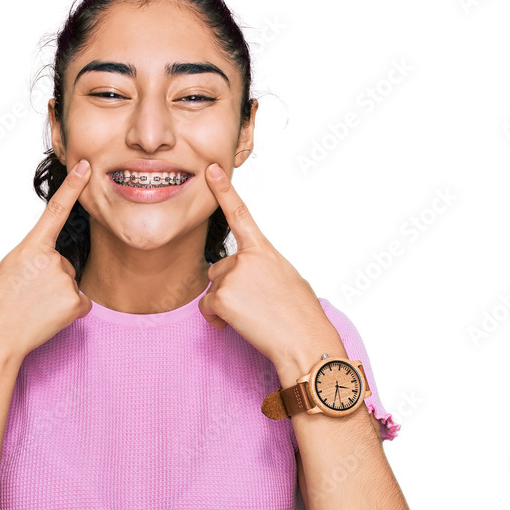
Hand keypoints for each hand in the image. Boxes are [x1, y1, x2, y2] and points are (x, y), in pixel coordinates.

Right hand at [0, 160, 92, 357]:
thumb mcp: (11, 270)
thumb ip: (37, 261)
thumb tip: (63, 274)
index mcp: (30, 247)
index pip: (56, 210)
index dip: (72, 187)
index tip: (85, 166)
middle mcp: (50, 259)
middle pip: (63, 265)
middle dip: (50, 280)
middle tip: (27, 296)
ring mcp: (64, 280)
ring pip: (70, 285)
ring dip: (56, 298)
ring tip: (33, 308)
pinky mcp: (73, 301)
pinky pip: (81, 304)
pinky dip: (68, 312)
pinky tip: (48, 317)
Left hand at [198, 162, 336, 371]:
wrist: (303, 340)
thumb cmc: (300, 315)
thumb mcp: (286, 279)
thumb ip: (261, 268)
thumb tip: (243, 276)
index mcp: (265, 250)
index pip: (241, 214)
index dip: (224, 190)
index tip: (211, 169)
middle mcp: (247, 258)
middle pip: (219, 268)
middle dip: (229, 288)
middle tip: (255, 306)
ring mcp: (233, 276)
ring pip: (213, 288)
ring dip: (225, 304)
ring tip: (252, 316)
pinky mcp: (222, 296)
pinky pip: (207, 307)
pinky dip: (217, 320)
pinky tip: (238, 325)